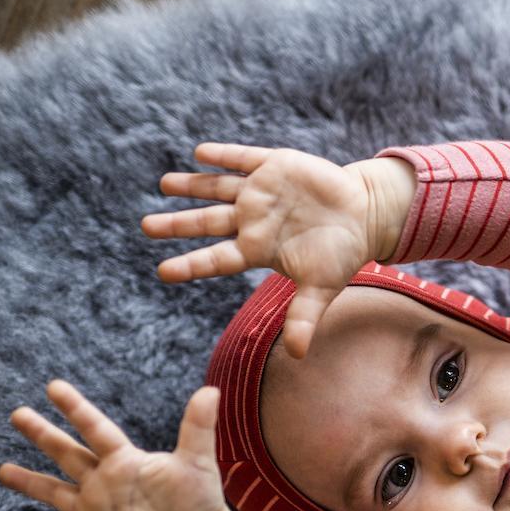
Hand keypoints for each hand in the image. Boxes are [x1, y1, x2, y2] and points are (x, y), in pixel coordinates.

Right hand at [0, 378, 234, 510]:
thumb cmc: (199, 500)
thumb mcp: (198, 463)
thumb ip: (198, 428)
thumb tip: (211, 390)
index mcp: (125, 460)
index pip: (96, 430)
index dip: (76, 409)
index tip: (53, 387)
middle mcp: (105, 482)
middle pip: (68, 454)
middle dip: (44, 435)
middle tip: (18, 414)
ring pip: (57, 494)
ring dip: (31, 483)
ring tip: (3, 470)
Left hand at [141, 142, 379, 358]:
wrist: (364, 215)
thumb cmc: (341, 254)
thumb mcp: (321, 288)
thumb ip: (304, 317)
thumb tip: (298, 357)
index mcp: (259, 249)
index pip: (218, 259)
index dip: (191, 265)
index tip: (162, 272)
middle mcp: (253, 220)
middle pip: (207, 222)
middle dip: (177, 224)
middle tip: (146, 227)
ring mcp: (261, 192)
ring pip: (217, 187)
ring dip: (191, 186)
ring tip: (164, 184)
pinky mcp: (275, 165)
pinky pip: (243, 158)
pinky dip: (224, 155)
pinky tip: (200, 154)